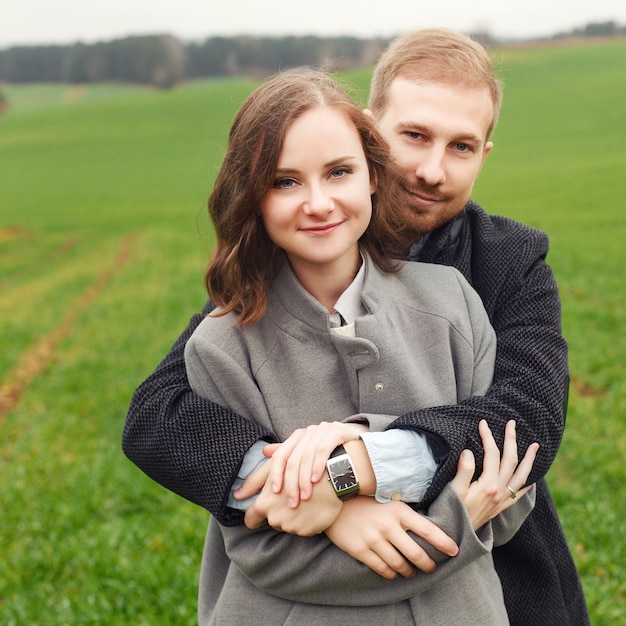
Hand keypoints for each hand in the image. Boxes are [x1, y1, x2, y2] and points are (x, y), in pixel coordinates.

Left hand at [244, 466, 341, 535]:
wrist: (331, 476)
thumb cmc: (300, 468)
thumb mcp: (274, 470)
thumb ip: (255, 481)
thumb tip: (237, 493)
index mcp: (264, 504)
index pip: (250, 520)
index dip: (254, 516)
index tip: (262, 512)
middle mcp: (275, 518)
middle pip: (270, 522)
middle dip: (278, 513)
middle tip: (291, 499)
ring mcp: (292, 527)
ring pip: (287, 526)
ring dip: (293, 517)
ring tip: (304, 501)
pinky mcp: (307, 532)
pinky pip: (303, 529)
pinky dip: (307, 521)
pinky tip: (312, 508)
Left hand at [266, 421, 367, 507]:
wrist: (360, 450)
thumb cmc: (332, 459)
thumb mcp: (308, 460)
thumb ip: (288, 458)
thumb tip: (264, 453)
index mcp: (298, 437)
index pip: (280, 455)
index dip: (274, 474)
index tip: (274, 493)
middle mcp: (308, 431)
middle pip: (292, 458)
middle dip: (290, 483)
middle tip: (291, 503)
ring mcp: (322, 430)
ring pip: (306, 456)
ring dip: (304, 479)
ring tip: (305, 497)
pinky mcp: (336, 431)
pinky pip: (322, 450)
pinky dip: (317, 467)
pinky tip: (316, 481)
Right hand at [325, 496, 457, 579]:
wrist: (336, 500)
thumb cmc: (367, 500)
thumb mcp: (389, 500)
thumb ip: (406, 514)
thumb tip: (428, 528)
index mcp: (398, 511)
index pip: (427, 530)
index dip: (443, 543)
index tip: (454, 551)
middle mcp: (388, 526)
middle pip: (416, 553)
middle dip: (428, 564)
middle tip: (431, 567)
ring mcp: (373, 539)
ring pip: (400, 565)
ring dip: (409, 571)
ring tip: (412, 571)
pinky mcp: (361, 550)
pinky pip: (382, 569)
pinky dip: (392, 574)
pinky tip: (394, 572)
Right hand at [450, 419, 538, 529]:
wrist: (455, 538)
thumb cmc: (450, 512)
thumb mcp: (453, 490)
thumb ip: (464, 470)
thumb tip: (469, 451)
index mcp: (488, 485)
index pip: (492, 454)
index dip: (488, 436)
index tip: (483, 423)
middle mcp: (499, 492)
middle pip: (511, 461)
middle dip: (512, 440)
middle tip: (512, 424)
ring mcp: (502, 501)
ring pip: (521, 476)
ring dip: (529, 460)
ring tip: (535, 446)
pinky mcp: (501, 508)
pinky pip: (519, 494)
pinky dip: (526, 484)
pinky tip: (530, 479)